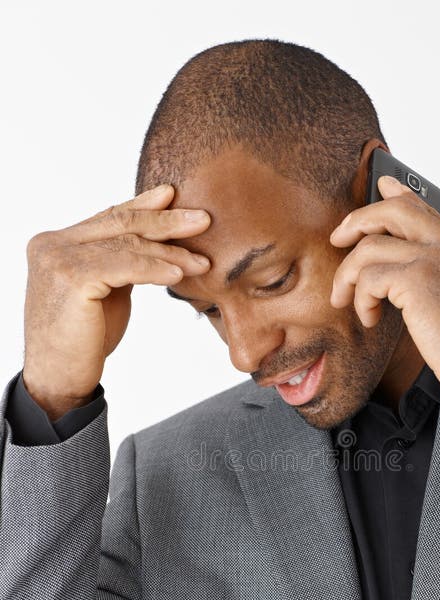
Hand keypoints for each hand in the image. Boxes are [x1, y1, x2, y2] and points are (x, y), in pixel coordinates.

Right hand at [22, 184, 211, 418]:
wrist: (58, 378)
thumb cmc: (82, 340)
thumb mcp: (104, 291)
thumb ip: (118, 264)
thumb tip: (153, 246)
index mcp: (57, 242)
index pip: (108, 218)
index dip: (143, 205)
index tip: (172, 196)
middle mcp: (52, 244)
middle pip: (120, 223)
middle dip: (165, 221)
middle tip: (203, 219)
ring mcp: (59, 259)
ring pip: (127, 245)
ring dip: (170, 252)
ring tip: (201, 262)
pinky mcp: (72, 278)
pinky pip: (125, 266)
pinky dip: (155, 269)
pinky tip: (178, 273)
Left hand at [329, 175, 439, 410]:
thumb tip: (407, 274)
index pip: (426, 210)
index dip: (397, 195)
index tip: (380, 188)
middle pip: (395, 210)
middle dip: (357, 221)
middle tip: (337, 240)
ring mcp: (438, 258)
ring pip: (370, 247)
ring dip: (348, 276)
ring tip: (347, 301)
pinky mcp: (419, 280)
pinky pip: (369, 277)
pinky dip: (361, 300)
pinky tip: (370, 319)